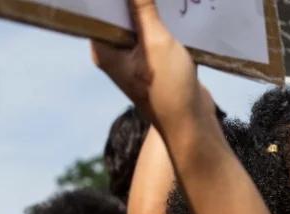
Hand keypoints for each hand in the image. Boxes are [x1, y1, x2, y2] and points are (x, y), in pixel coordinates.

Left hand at [91, 0, 214, 135]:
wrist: (191, 124)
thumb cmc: (168, 89)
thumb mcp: (157, 42)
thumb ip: (143, 8)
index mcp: (104, 49)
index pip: (99, 8)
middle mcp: (114, 52)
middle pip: (119, 11)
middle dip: (133, 0)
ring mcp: (134, 57)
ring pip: (138, 20)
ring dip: (151, 6)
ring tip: (164, 1)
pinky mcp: (152, 60)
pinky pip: (154, 31)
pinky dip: (163, 19)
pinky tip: (175, 8)